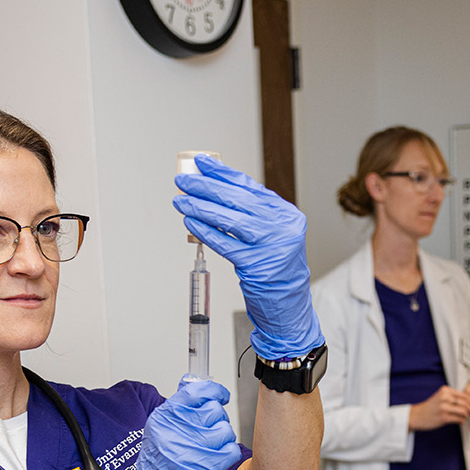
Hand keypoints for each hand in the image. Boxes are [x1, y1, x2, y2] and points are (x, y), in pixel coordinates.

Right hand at [124, 378, 241, 469]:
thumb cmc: (158, 467)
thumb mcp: (159, 431)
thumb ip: (178, 409)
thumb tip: (198, 386)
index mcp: (164, 419)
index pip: (196, 392)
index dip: (214, 391)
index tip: (221, 395)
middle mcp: (177, 432)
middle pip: (215, 411)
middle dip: (216, 420)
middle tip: (208, 432)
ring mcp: (192, 451)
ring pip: (226, 430)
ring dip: (222, 439)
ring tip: (209, 448)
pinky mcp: (207, 469)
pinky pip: (231, 450)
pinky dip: (228, 454)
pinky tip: (216, 460)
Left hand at [172, 155, 322, 361]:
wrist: (288, 306)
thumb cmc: (275, 268)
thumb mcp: (271, 234)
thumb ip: (250, 213)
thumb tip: (213, 190)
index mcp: (286, 214)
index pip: (250, 186)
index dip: (223, 173)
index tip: (202, 163)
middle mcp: (283, 227)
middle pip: (238, 200)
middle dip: (206, 187)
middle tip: (184, 180)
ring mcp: (272, 247)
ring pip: (229, 220)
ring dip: (200, 208)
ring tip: (181, 200)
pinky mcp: (257, 266)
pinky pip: (224, 244)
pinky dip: (204, 232)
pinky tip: (190, 223)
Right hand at [408, 386, 469, 431]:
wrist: (417, 415)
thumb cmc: (431, 407)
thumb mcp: (442, 397)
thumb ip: (454, 397)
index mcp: (446, 390)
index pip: (465, 395)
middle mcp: (445, 397)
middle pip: (466, 403)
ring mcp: (444, 407)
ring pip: (464, 411)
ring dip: (468, 416)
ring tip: (466, 417)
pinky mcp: (443, 417)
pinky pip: (459, 419)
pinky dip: (462, 421)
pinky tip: (461, 422)